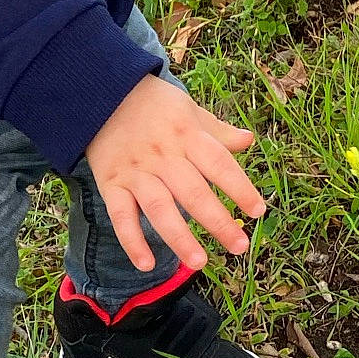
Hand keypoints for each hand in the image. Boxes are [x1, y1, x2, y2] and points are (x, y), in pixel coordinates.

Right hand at [86, 74, 264, 273]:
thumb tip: (249, 141)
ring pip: (160, 208)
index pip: (219, 163)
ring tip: (199, 263)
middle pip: (193, 192)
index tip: (257, 211)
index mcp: (186, 135)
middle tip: (239, 246)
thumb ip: (217, 130)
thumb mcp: (188, 109)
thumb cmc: (153, 104)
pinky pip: (121, 216)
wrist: (101, 93)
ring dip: (180, 237)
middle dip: (218, 221)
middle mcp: (163, 155)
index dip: (240, 188)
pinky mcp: (111, 184)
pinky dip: (132, 241)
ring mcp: (136, 171)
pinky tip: (146, 264)